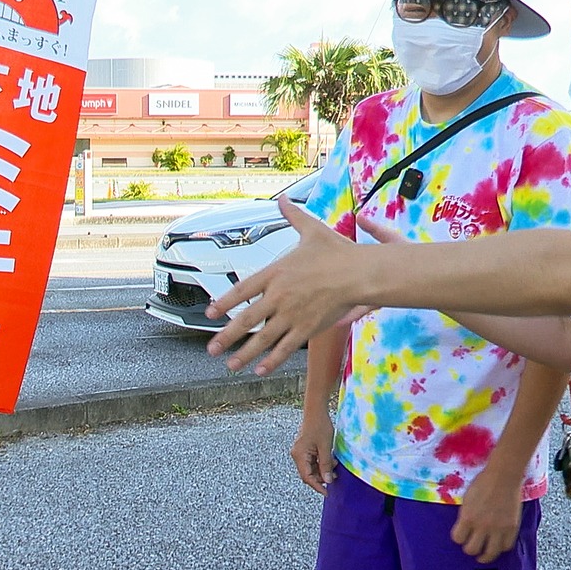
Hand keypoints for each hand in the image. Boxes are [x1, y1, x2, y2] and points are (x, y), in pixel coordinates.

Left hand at [206, 197, 365, 374]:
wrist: (360, 272)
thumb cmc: (337, 252)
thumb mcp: (311, 229)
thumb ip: (292, 216)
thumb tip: (283, 199)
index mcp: (276, 272)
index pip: (242, 290)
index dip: (224, 302)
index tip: (210, 312)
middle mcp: (279, 295)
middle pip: (246, 320)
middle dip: (226, 337)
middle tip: (211, 348)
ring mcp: (292, 314)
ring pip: (262, 339)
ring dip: (244, 354)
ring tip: (229, 365)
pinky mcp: (308, 328)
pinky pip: (285, 347)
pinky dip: (272, 360)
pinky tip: (260, 370)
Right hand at [291, 412, 336, 495]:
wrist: (316, 411)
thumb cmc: (320, 426)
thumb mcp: (325, 447)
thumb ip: (326, 465)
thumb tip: (327, 481)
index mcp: (299, 455)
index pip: (307, 477)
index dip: (317, 486)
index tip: (327, 492)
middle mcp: (297, 455)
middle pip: (308, 474)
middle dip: (321, 477)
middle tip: (334, 476)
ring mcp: (300, 452)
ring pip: (311, 468)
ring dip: (322, 470)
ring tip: (334, 465)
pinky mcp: (305, 449)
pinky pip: (312, 462)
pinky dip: (321, 464)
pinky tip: (330, 460)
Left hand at [449, 464, 522, 563]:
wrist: (503, 476)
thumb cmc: (483, 482)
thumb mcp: (467, 499)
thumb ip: (465, 515)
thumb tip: (465, 528)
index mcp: (467, 517)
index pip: (458, 538)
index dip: (459, 538)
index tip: (461, 537)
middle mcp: (482, 526)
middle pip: (472, 549)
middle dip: (470, 549)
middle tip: (472, 548)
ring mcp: (498, 528)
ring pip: (490, 553)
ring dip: (485, 556)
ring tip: (484, 556)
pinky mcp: (511, 528)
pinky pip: (506, 546)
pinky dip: (501, 548)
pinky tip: (498, 546)